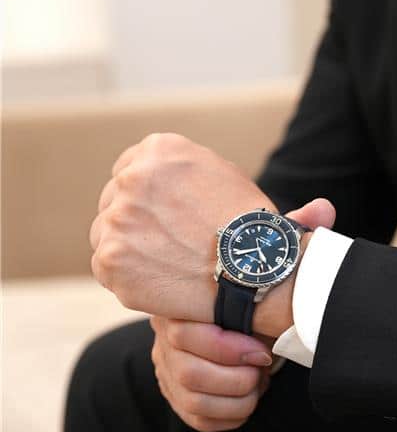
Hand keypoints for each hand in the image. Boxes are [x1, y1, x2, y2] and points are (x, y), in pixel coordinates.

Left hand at [90, 133, 275, 320]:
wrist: (255, 269)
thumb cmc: (248, 224)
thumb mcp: (221, 173)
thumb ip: (181, 170)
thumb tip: (159, 176)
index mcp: (158, 151)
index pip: (128, 170)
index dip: (145, 197)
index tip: (160, 215)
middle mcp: (131, 179)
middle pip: (113, 202)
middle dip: (135, 221)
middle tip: (167, 244)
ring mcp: (117, 220)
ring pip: (106, 235)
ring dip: (128, 248)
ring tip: (167, 263)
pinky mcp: (110, 260)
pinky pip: (107, 268)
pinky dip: (129, 277)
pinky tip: (161, 279)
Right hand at [150, 315, 272, 431]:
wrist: (241, 327)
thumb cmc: (246, 312)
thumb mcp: (250, 304)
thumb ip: (257, 311)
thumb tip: (278, 322)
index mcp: (175, 313)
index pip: (184, 336)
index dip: (230, 350)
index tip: (263, 354)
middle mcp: (163, 345)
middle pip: (189, 375)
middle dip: (237, 380)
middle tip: (261, 371)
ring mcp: (167, 375)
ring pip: (194, 403)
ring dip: (238, 401)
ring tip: (258, 384)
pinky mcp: (177, 399)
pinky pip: (201, 420)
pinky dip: (233, 415)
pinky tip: (248, 397)